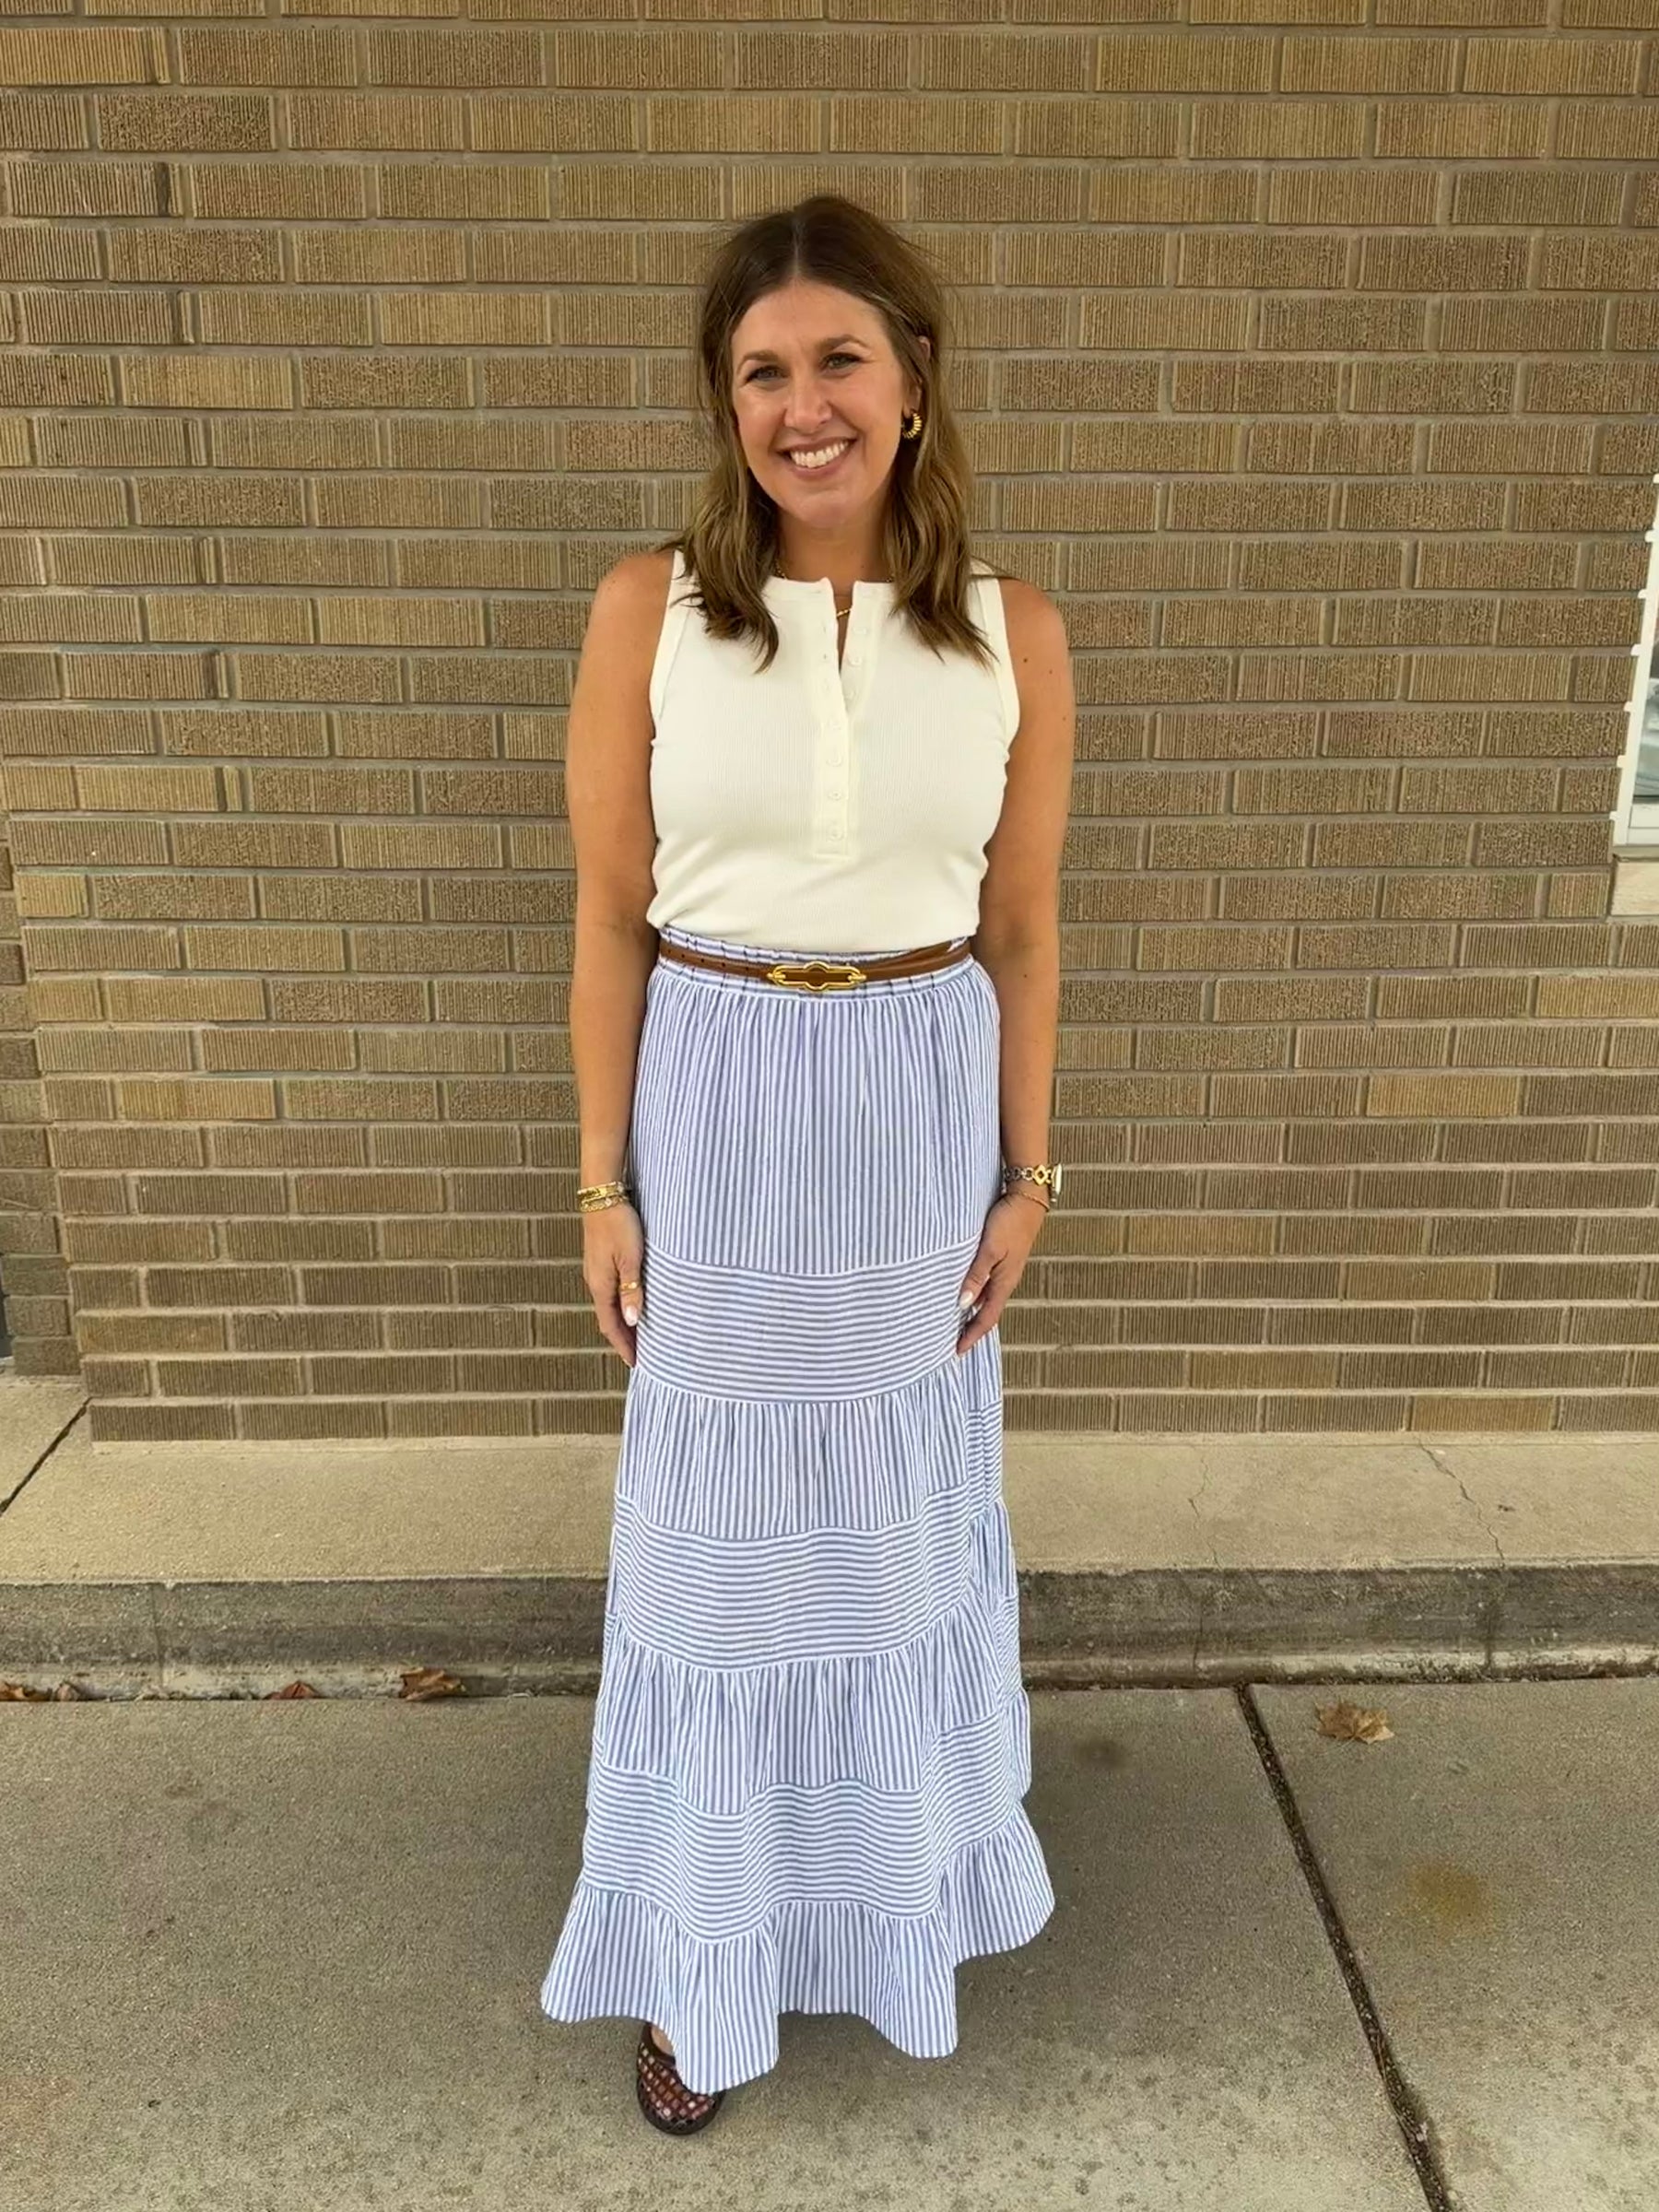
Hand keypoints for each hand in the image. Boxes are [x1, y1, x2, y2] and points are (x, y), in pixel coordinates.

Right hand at [582, 1200, 643, 1368]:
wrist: (602, 1195)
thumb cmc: (619, 1224)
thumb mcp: (630, 1259)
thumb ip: (632, 1290)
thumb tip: (631, 1321)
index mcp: (600, 1285)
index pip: (611, 1325)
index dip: (623, 1345)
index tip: (635, 1363)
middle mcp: (594, 1282)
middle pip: (608, 1319)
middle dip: (622, 1338)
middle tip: (639, 1355)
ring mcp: (595, 1271)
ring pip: (608, 1305)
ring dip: (621, 1322)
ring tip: (637, 1334)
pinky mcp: (600, 1259)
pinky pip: (609, 1291)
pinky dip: (620, 1305)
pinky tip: (630, 1303)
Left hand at [955, 1188, 1049, 1355]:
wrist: (1027, 1198)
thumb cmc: (1009, 1222)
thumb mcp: (989, 1249)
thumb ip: (976, 1276)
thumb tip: (962, 1304)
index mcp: (1004, 1283)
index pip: (986, 1319)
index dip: (972, 1336)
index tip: (957, 1352)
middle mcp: (1005, 1281)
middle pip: (986, 1313)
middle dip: (971, 1330)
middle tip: (952, 1343)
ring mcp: (1005, 1270)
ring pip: (985, 1299)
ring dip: (971, 1313)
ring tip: (953, 1322)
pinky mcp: (1001, 1259)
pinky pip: (986, 1285)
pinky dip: (974, 1294)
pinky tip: (963, 1292)